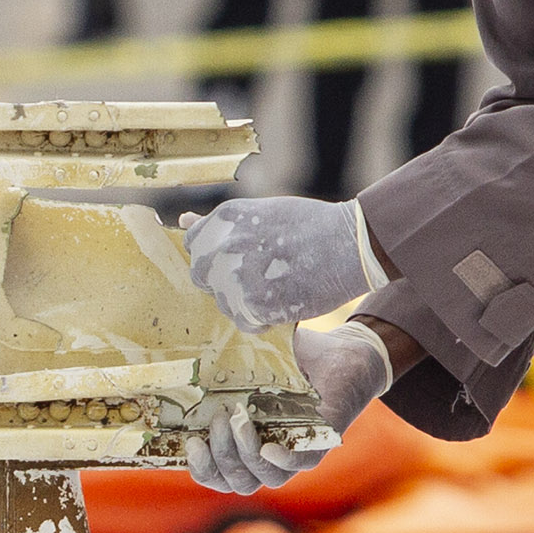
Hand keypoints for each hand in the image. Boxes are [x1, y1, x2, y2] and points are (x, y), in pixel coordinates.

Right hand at [181, 329, 386, 494]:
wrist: (340, 352)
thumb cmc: (293, 359)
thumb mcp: (251, 360)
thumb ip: (224, 358)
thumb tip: (189, 335)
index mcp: (246, 443)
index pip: (216, 474)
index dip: (200, 468)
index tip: (191, 442)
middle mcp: (268, 455)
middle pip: (236, 481)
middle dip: (220, 456)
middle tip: (217, 420)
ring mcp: (294, 453)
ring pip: (263, 478)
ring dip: (244, 454)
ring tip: (239, 419)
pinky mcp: (321, 444)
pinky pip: (299, 465)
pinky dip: (282, 460)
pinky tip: (267, 447)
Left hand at [183, 196, 379, 331]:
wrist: (350, 245)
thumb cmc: (310, 226)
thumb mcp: (262, 211)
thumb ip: (221, 223)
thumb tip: (183, 220)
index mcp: (227, 218)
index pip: (193, 244)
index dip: (212, 255)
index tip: (234, 258)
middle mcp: (225, 245)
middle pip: (202, 276)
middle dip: (222, 280)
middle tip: (259, 275)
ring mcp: (237, 276)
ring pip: (223, 302)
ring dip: (244, 301)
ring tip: (278, 285)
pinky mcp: (255, 304)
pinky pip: (244, 321)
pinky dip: (261, 318)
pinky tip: (283, 301)